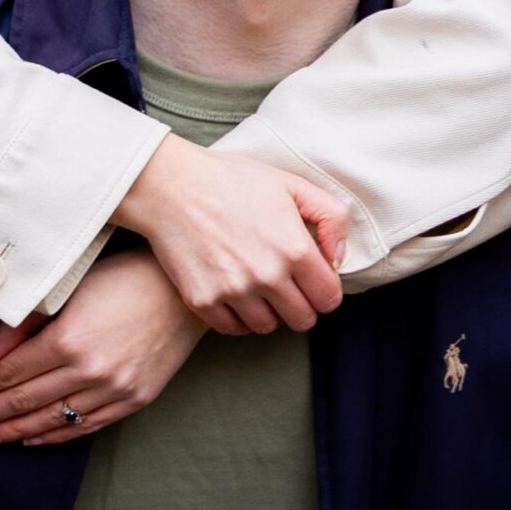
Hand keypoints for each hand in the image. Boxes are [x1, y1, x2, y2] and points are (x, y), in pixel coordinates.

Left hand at [0, 251, 206, 447]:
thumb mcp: (70, 286)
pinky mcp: (134, 399)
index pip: (10, 373)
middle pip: (25, 400)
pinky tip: (33, 438)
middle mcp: (90, 371)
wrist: (183, 290)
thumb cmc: (125, 276)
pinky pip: (86, 426)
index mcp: (69, 338)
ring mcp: (114, 390)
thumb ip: (25, 323)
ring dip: (15, 432)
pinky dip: (56, 435)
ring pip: (52, 420)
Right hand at [112, 135, 347, 334]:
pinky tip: (235, 292)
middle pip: (302, 320)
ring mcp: (233, 292)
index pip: (329, 299)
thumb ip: (331, 218)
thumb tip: (339, 260)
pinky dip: (238, 317)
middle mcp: (267, 276)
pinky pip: (234, 329)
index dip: (324, 290)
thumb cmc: (233, 180)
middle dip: (300, 303)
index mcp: (294, 248)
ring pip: (268, 327)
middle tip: (286, 283)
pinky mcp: (203, 301)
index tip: (311, 279)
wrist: (172, 185)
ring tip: (258, 285)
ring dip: (269, 311)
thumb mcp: (291, 185)